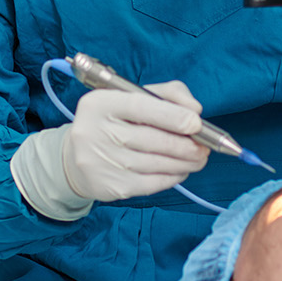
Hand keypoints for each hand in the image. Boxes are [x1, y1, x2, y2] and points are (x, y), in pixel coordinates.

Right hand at [62, 82, 210, 201]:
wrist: (77, 157)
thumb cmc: (114, 123)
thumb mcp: (134, 98)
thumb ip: (169, 94)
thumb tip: (195, 110)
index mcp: (100, 102)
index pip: (140, 106)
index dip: (172, 116)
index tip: (196, 123)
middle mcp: (94, 131)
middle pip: (151, 139)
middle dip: (185, 145)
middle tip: (204, 147)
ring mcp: (100, 161)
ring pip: (155, 164)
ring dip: (184, 163)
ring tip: (198, 159)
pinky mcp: (109, 185)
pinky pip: (151, 183)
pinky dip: (172, 177)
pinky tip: (181, 170)